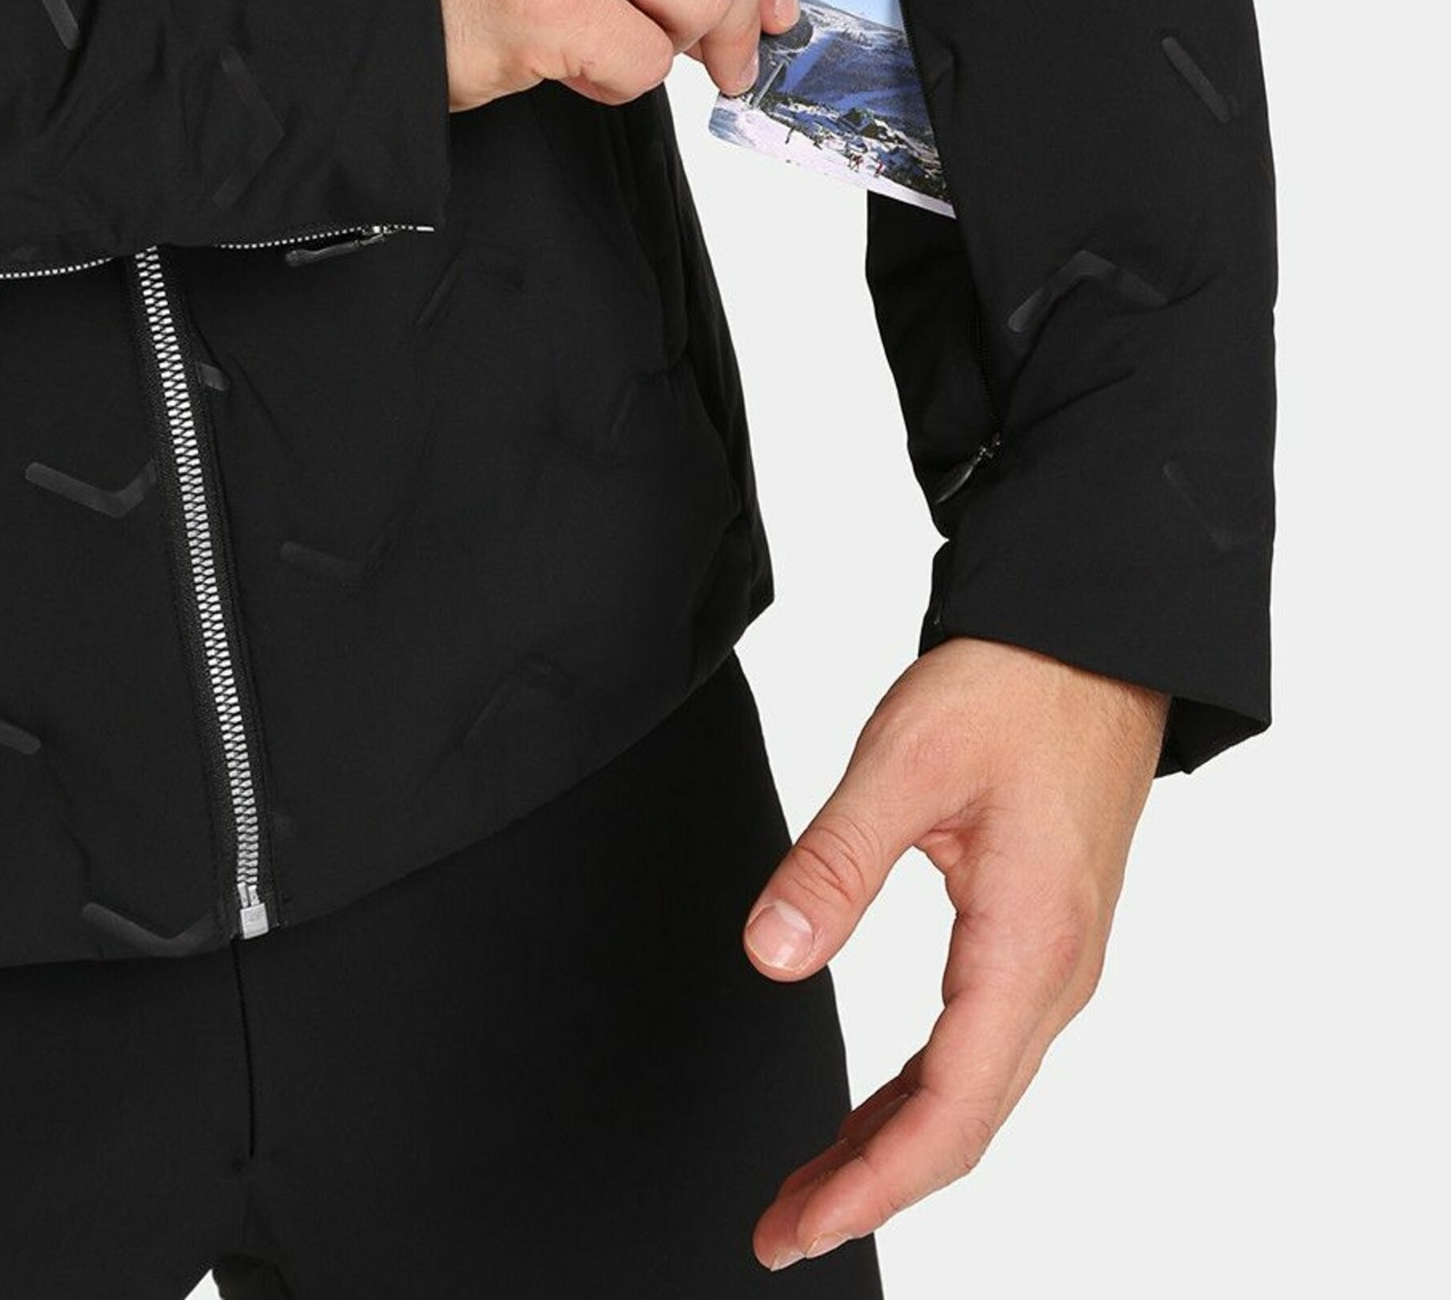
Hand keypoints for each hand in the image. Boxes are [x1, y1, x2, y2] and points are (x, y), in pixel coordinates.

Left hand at [742, 636, 1169, 1268]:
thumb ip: (835, 860)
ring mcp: (1058, 958)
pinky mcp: (1043, 934)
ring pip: (976, 1091)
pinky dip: (924, 1094)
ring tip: (812, 1185)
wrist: (1091, 636)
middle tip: (782, 1227)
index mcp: (1029, 944)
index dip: (873, 1184)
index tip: (799, 1228)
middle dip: (873, 1186)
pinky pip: (984, 1045)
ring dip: (895, 1146)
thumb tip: (772, 955)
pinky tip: (877, 1109)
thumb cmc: (1015, 687)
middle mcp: (1057, 971)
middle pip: (965, 1123)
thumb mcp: (906, 759)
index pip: (951, 1111)